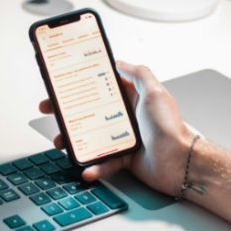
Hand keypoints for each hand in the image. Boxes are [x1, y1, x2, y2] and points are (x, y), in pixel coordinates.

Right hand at [38, 62, 196, 195]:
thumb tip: (120, 62)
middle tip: (50, 109)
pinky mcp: (124, 158)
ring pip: (90, 137)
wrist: (181, 163)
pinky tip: (86, 168)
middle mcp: (125, 117)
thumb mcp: (155, 92)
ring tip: (61, 141)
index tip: (64, 83)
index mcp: (131, 98)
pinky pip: (104, 162)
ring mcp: (123, 138)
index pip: (101, 86)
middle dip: (67, 111)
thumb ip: (139, 74)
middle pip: (89, 111)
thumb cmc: (170, 127)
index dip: (82, 84)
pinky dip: (94, 166)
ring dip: (73, 140)